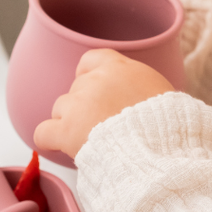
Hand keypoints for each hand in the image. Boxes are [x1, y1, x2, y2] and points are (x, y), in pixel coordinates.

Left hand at [33, 48, 173, 157]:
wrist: (161, 152)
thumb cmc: (169, 128)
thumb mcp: (163, 93)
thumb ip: (141, 88)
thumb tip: (141, 97)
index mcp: (120, 68)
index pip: (91, 60)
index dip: (88, 77)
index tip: (96, 93)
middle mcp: (96, 81)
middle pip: (76, 89)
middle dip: (83, 107)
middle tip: (100, 127)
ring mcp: (78, 104)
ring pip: (59, 109)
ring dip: (69, 124)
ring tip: (89, 142)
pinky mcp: (65, 130)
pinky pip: (42, 133)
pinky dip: (48, 141)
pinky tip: (59, 148)